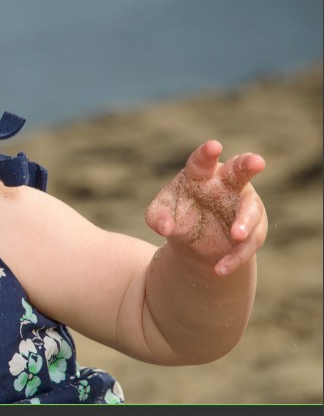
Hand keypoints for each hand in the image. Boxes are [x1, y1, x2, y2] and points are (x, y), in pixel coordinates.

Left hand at [145, 140, 266, 276]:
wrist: (193, 242)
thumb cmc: (175, 215)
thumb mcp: (159, 215)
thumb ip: (157, 217)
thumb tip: (165, 227)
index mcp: (200, 175)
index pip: (202, 161)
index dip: (207, 154)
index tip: (213, 146)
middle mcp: (226, 185)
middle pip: (239, 171)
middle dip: (248, 165)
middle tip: (257, 162)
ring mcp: (242, 206)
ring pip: (250, 210)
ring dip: (245, 222)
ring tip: (236, 235)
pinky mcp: (251, 231)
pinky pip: (246, 244)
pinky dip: (233, 257)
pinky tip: (219, 269)